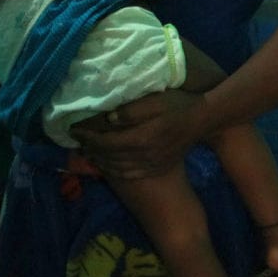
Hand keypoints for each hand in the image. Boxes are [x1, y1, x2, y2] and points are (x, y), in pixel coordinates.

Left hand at [69, 89, 214, 178]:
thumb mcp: (155, 101)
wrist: (203, 120)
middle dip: (90, 149)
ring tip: (87, 153)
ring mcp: (152, 165)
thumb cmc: (178, 105)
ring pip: (118, 168)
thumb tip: (108, 119)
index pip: (106, 142)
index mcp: (142, 139)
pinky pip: (131, 174)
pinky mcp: (158, 168)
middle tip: (77, 141)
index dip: (88, 137)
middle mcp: (145, 156)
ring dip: (100, 162)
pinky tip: (108, 165)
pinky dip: (115, 172)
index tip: (74, 130)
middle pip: (110, 157)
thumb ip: (131, 111)